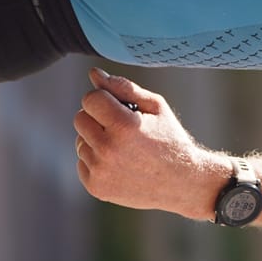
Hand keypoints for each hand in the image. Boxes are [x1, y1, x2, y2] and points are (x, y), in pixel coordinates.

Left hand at [74, 69, 224, 220]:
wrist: (182, 182)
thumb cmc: (169, 139)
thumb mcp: (155, 107)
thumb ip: (123, 87)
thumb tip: (94, 73)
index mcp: (124, 125)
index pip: (90, 99)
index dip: (103, 99)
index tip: (117, 107)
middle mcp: (109, 149)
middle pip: (80, 119)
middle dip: (96, 118)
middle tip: (120, 128)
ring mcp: (101, 171)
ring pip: (80, 142)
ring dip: (96, 141)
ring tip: (123, 148)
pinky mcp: (96, 187)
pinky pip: (82, 163)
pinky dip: (96, 161)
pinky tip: (118, 164)